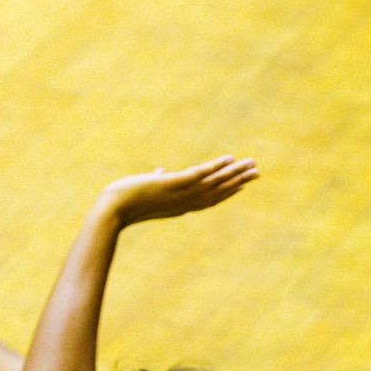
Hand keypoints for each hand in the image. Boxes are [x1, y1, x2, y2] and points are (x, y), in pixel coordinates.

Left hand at [97, 156, 258, 225]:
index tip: (241, 185)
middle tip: (258, 173)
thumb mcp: (146, 189)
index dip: (227, 191)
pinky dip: (217, 167)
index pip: (209, 198)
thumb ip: (157, 179)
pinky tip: (229, 159)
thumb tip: (160, 171)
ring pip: (215, 181)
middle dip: (239, 181)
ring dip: (236, 172)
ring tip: (252, 164)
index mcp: (180, 205)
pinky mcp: (174, 184)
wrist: (112, 211)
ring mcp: (181, 193)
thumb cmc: (124, 203)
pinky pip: (200, 174)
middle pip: (219, 190)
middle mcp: (186, 202)